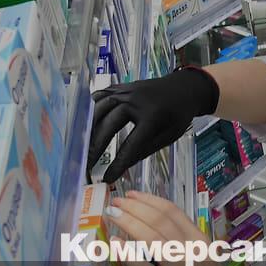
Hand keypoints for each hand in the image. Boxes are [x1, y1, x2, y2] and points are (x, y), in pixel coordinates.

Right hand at [89, 68, 218, 182]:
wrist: (183, 88)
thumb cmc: (178, 114)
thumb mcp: (168, 136)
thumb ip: (145, 149)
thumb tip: (123, 165)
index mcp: (151, 116)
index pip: (129, 145)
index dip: (117, 164)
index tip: (107, 178)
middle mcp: (134, 101)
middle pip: (107, 126)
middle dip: (95, 148)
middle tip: (86, 165)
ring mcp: (124, 91)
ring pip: (97, 110)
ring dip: (87, 130)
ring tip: (81, 148)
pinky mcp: (119, 87)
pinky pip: (98, 98)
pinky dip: (88, 111)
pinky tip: (83, 125)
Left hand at [105, 190, 242, 265]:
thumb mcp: (206, 258)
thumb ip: (185, 244)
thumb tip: (158, 230)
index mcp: (200, 240)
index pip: (172, 212)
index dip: (149, 200)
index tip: (132, 195)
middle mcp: (190, 250)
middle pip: (159, 221)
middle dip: (135, 208)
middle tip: (116, 203)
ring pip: (151, 238)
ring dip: (129, 223)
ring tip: (113, 215)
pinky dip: (128, 254)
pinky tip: (115, 244)